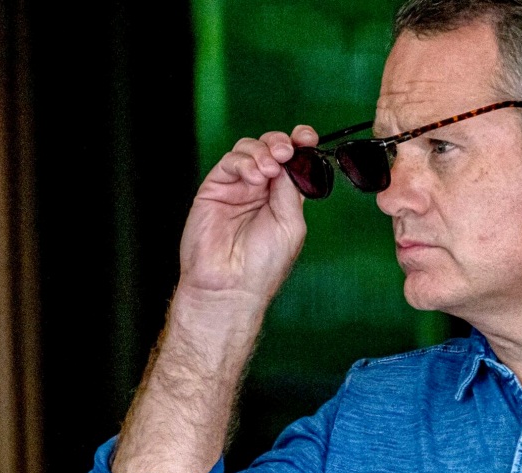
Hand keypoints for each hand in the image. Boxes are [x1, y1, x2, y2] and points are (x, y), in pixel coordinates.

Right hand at [177, 126, 318, 310]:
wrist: (231, 286)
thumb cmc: (263, 265)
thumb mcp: (291, 223)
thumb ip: (290, 189)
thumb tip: (290, 158)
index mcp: (282, 197)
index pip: (292, 161)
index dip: (299, 144)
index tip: (307, 137)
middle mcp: (259, 189)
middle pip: (270, 148)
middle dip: (281, 142)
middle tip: (286, 152)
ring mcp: (236, 188)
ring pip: (248, 149)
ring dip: (262, 151)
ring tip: (269, 169)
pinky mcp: (214, 189)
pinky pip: (229, 162)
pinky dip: (244, 162)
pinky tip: (254, 178)